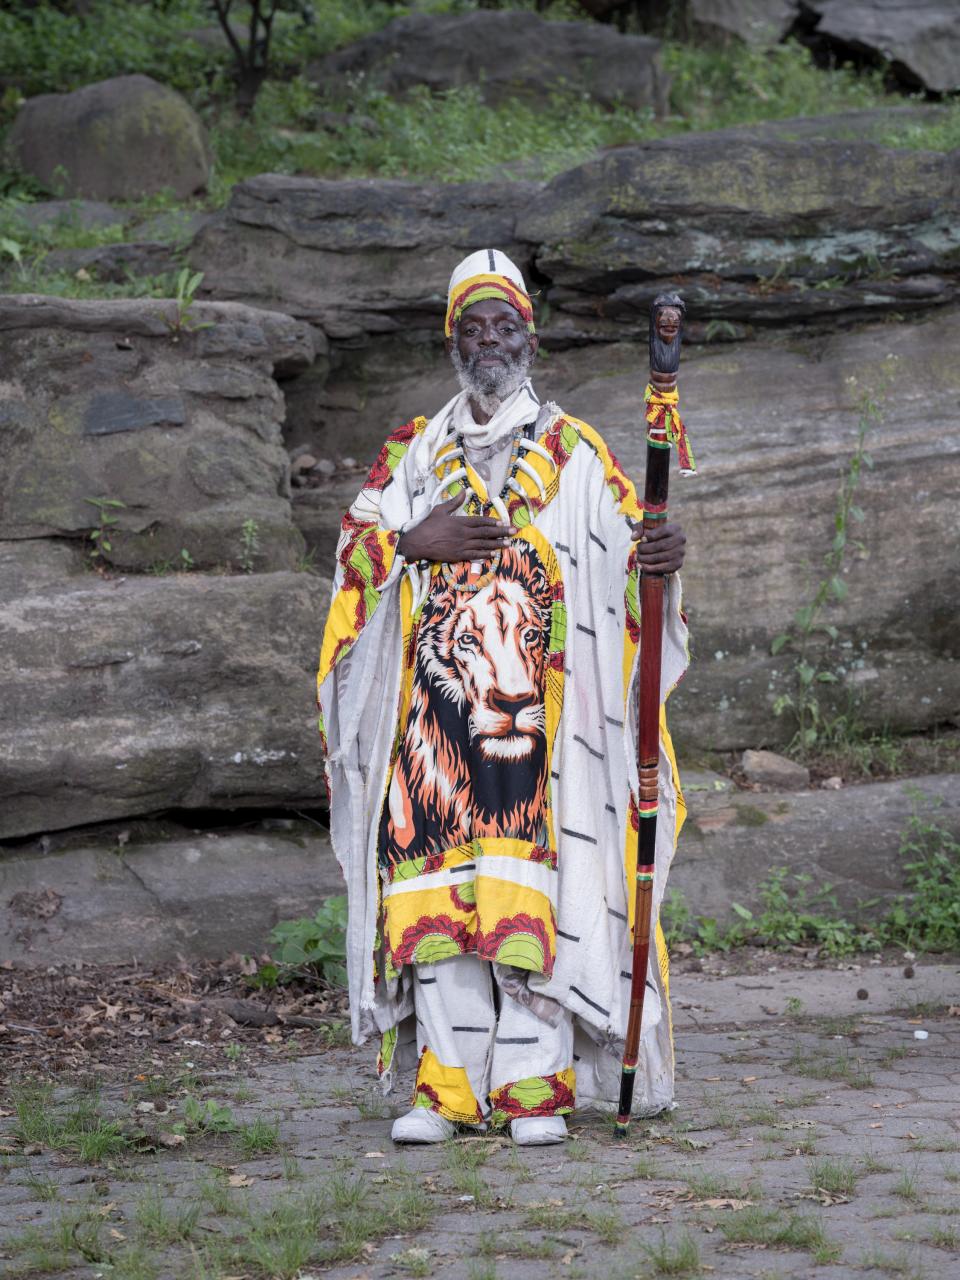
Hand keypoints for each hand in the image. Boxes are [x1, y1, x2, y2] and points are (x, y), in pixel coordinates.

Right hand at [397, 491, 515, 562]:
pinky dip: (485, 554)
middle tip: (514, 532)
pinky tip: (494, 554)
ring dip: (497, 544)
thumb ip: (454, 502)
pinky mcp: (458, 555)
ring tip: (508, 544)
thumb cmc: (428, 525)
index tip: (503, 522)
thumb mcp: (440, 510)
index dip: (493, 521)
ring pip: (483, 544)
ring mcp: (462, 545)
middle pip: (486, 532)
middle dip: (501, 532)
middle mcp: (464, 533)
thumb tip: (464, 491)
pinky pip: (475, 555)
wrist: (418, 543)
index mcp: (460, 521)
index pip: (480, 521)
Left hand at [630, 520, 685, 573]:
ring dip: (646, 559)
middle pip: (661, 545)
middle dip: (646, 549)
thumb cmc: (654, 534)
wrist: (664, 546)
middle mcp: (681, 539)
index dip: (651, 536)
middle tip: (637, 549)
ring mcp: (681, 552)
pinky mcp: (678, 564)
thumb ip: (639, 528)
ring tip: (638, 557)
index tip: (642, 539)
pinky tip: (641, 566)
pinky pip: (663, 568)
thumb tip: (633, 538)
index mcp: (675, 528)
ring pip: (661, 557)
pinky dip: (650, 568)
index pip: (664, 531)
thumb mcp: (647, 527)